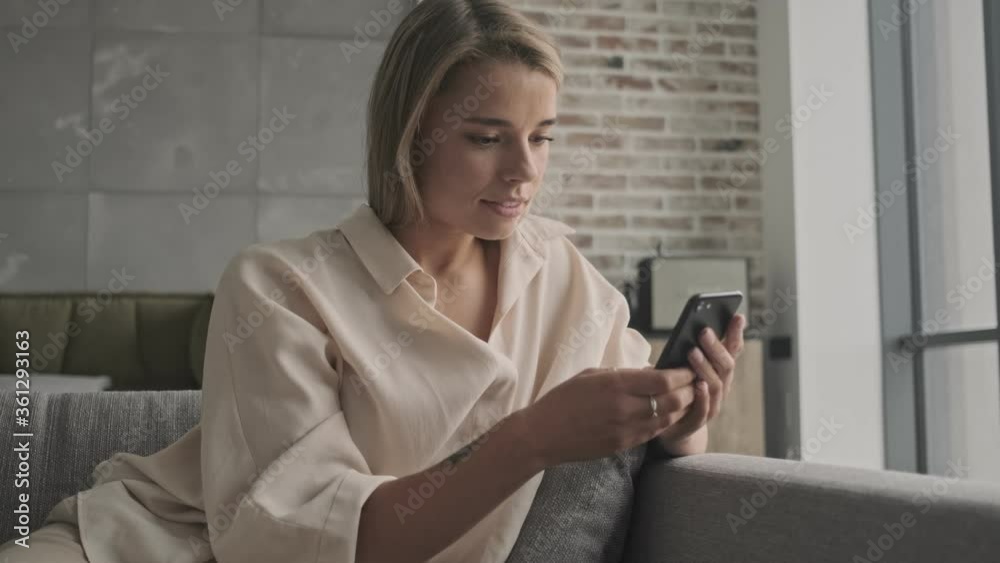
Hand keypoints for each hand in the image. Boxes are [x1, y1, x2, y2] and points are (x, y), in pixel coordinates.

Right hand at [521, 365, 701, 466]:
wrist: (544, 434)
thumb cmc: (563, 399)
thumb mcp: (591, 374)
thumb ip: (623, 373)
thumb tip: (650, 371)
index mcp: (615, 384)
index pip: (664, 379)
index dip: (682, 373)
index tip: (689, 367)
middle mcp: (624, 407)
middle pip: (673, 400)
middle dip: (689, 390)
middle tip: (696, 381)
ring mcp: (625, 429)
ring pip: (668, 419)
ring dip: (682, 408)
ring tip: (688, 397)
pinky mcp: (623, 445)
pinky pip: (653, 433)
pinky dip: (665, 422)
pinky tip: (669, 414)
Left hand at [656, 314, 746, 450]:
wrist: (672, 428)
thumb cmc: (676, 389)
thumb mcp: (682, 366)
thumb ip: (690, 350)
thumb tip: (691, 324)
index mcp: (719, 371)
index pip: (733, 350)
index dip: (736, 334)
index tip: (737, 316)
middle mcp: (721, 387)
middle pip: (726, 366)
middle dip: (716, 347)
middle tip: (704, 331)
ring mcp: (712, 405)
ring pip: (716, 385)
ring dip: (705, 368)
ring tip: (693, 352)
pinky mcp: (697, 421)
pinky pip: (703, 409)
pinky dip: (702, 396)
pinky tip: (696, 384)